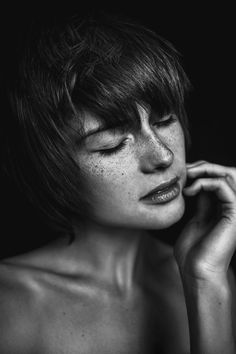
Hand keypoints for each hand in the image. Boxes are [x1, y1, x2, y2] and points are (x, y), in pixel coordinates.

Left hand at [174, 160, 235, 282]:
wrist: (197, 272)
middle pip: (224, 175)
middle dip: (203, 167)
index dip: (201, 172)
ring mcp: (234, 211)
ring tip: (187, 175)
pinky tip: (190, 190)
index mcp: (224, 210)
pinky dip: (205, 182)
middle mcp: (232, 209)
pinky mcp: (234, 214)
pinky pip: (223, 186)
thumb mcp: (197, 220)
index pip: (217, 181)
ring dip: (204, 171)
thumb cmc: (193, 253)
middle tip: (184, 169)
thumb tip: (198, 185)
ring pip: (227, 176)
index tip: (182, 173)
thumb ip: (202, 203)